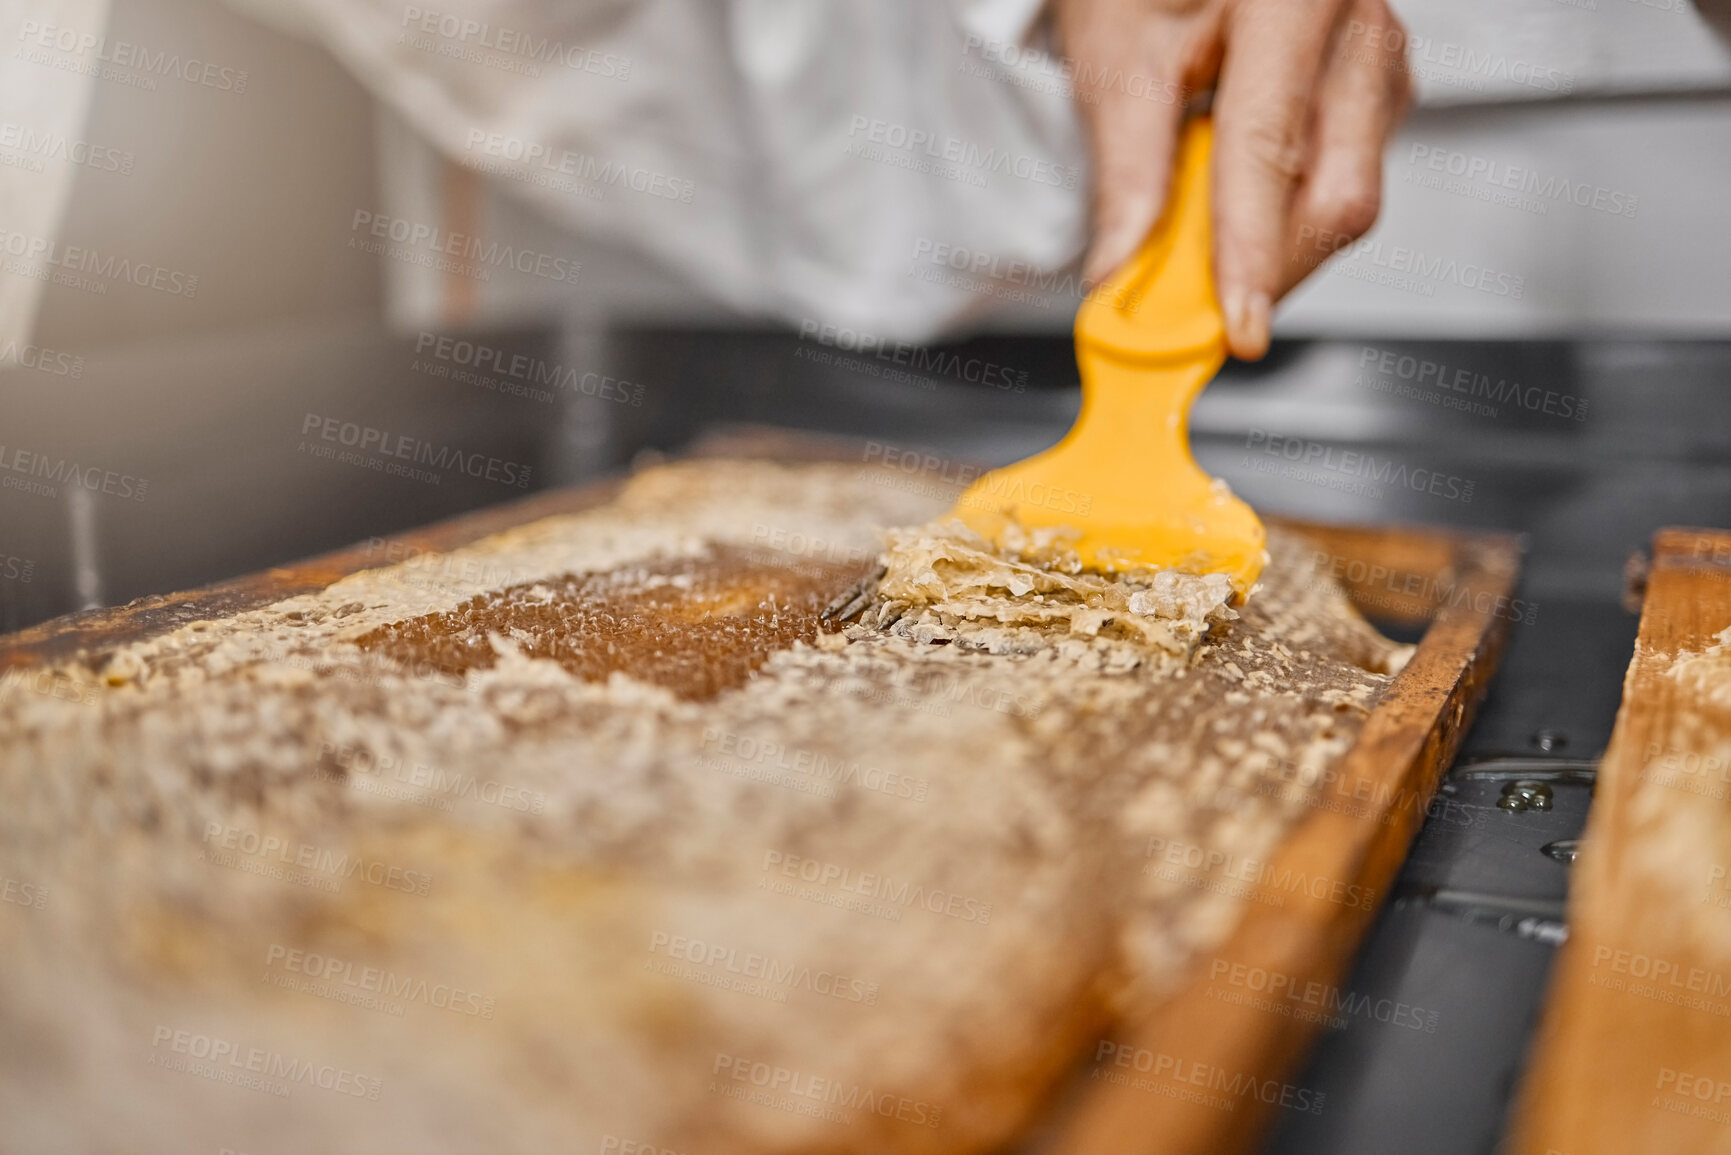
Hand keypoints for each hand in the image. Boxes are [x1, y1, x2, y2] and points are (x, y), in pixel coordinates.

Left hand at [1055, 0, 1412, 358]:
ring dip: (1272, 243)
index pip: (1270, 150)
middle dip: (1265, 268)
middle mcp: (1358, 22)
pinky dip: (1283, 213)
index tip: (1233, 325)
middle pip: (1337, 191)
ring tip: (1200, 231)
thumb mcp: (1118, 54)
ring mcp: (1380, 58)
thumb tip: (1123, 267)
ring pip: (1346, 196)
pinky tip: (1238, 196)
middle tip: (1195, 310)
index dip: (1250, 253)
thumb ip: (1128, 171)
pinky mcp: (1379, 88)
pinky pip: (1345, 177)